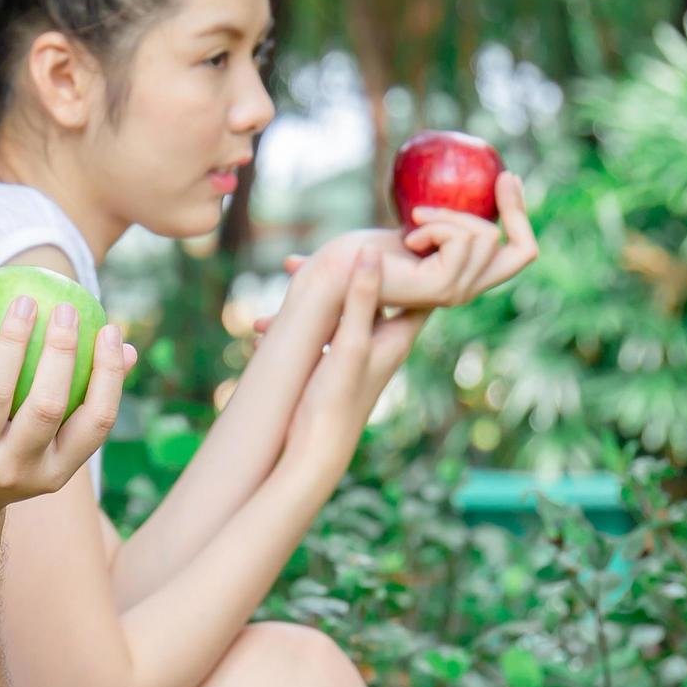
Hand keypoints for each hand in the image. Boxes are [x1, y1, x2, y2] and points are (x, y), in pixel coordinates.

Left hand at [0, 290, 133, 523]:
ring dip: (12, 339)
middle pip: (47, 406)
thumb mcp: (47, 446)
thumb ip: (82, 401)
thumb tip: (126, 349)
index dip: (109, 375)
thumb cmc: (7, 456)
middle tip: (67, 308)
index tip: (110, 329)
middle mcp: (14, 469)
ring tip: (24, 302)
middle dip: (63, 352)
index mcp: (54, 472)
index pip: (95, 423)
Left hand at [254, 178, 537, 334]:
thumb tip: (479, 178)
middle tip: (466, 193)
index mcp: (465, 277)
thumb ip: (446, 220)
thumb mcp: (418, 224)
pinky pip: (462, 240)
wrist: (335, 270)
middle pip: (517, 247)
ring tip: (414, 224)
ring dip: (449, 217)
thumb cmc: (366, 247)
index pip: (521, 254)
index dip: (522, 216)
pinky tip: (409, 237)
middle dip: (496, 211)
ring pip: (487, 237)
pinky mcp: (441, 289)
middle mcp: (466, 291)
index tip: (508, 177)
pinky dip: (438, 226)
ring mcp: (456, 293)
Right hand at [276, 242, 425, 491]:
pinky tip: (268, 323)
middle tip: (323, 247)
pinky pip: (322, 330)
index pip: (418, 288)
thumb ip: (359, 299)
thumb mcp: (349, 343)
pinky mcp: (336, 365)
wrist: (316, 453)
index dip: (409, 260)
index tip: (392, 234)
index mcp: (397, 336)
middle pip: (375, 291)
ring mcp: (358, 354)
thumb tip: (370, 252)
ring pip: (343, 308)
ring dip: (318, 292)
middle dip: (348, 268)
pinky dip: (301, 319)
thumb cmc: (336, 401)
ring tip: (287, 275)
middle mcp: (382, 342)